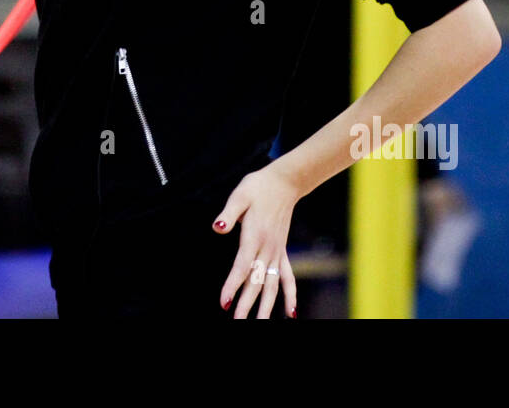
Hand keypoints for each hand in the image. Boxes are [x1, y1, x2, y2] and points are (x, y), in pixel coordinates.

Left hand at [212, 162, 301, 318]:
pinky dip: (290, 296)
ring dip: (266, 307)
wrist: (284, 183)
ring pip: (272, 285)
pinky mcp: (282, 252)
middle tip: (237, 322)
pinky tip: (290, 314)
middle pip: (256, 282)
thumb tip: (217, 227)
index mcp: (254, 236)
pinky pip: (288, 277)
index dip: (233, 286)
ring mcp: (277, 252)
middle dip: (246, 305)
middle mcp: (267, 248)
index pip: (242, 266)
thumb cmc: (258, 187)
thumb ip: (228, 213)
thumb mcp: (240, 195)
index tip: (225, 303)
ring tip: (258, 325)